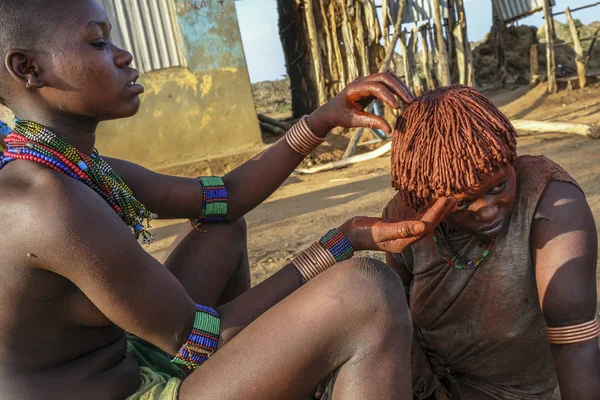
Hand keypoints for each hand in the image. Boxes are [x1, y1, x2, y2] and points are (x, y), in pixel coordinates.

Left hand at [305, 72, 415, 136]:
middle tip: (411, 101)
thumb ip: (371, 123)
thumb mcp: (354, 121)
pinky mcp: (372, 84)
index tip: (397, 108)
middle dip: (399, 88)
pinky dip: (397, 88)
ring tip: (411, 100)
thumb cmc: (341, 116)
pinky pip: (387, 82)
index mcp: (355, 88)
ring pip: (388, 77)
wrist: (332, 110)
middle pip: (385, 77)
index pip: (375, 86)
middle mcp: (362, 80)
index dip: (388, 96)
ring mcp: (367, 80)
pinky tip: (405, 98)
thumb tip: (390, 130)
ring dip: (401, 87)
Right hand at [340, 197, 456, 253]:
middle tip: (455, 198)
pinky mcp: (398, 228)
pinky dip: (425, 211)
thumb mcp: (381, 230)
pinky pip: (416, 219)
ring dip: (437, 212)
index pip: (426, 226)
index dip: (437, 213)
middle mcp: (406, 239)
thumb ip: (401, 229)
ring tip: (449, 200)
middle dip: (442, 212)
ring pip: (425, 222)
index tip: (447, 199)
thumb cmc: (362, 232)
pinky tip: (431, 204)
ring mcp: (403, 234)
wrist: (349, 235)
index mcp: (404, 241)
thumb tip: (422, 226)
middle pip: (429, 225)